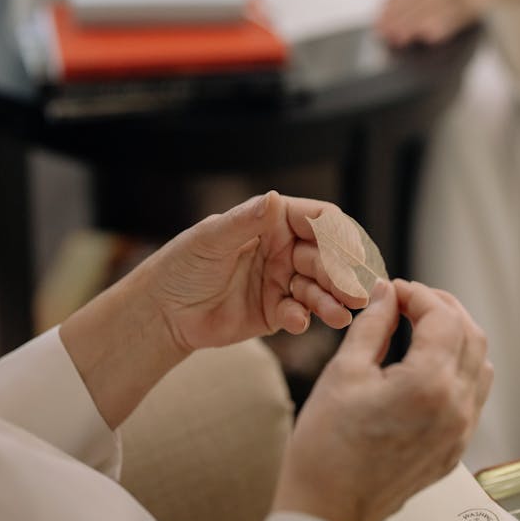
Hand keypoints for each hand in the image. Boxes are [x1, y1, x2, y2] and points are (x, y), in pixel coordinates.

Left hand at [148, 191, 366, 352]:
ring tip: (341, 315)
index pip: (319, 220)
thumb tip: (273, 198)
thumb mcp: (211, 238)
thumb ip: (246, 221)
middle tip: (355, 293)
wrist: (163, 311)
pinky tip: (296, 322)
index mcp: (273, 221)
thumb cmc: (183, 265)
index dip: (340, 235)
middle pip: (327, 257)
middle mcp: (285, 248)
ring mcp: (283, 280)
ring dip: (332, 300)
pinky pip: (300, 313)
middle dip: (343, 274)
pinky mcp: (277, 311)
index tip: (354, 253)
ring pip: (319, 287)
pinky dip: (303, 318)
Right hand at [273, 278, 492, 520]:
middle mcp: (456, 408)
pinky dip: (459, 368)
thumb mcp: (344, 371)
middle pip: (472, 335)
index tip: (394, 291)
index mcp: (429, 384)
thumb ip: (373, 324)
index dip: (419, 295)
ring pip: (480, 364)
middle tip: (410, 301)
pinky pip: (474, 395)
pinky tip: (428, 363)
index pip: (444, 317)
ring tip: (421, 327)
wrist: (327, 510)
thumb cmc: (327, 445)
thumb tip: (386, 292)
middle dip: (442, 308)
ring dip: (457, 336)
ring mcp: (460, 432)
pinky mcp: (455, 450)